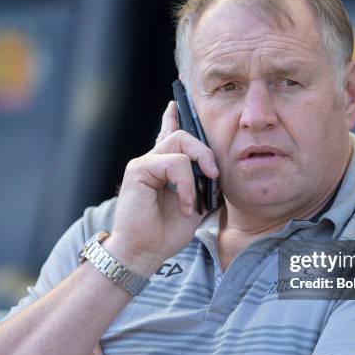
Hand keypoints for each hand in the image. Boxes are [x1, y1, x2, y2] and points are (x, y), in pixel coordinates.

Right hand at [106, 100, 218, 274]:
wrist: (145, 251)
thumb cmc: (167, 231)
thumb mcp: (195, 204)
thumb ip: (202, 183)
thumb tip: (214, 170)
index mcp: (164, 167)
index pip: (169, 134)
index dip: (174, 117)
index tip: (176, 103)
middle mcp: (153, 160)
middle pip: (184, 135)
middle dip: (205, 152)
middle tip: (214, 175)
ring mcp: (145, 162)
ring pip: (181, 144)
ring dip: (196, 172)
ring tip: (194, 201)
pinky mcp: (139, 169)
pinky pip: (174, 163)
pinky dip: (185, 186)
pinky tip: (184, 206)